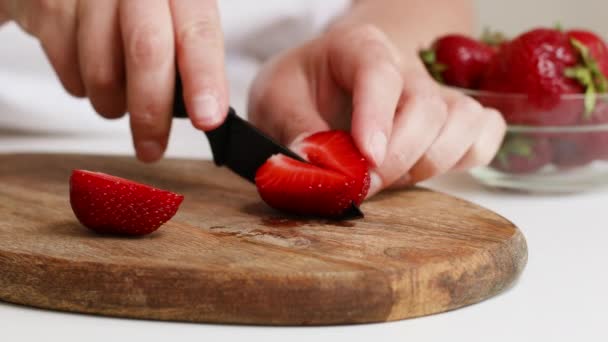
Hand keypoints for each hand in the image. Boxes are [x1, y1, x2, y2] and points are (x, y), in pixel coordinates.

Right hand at [1, 0, 227, 161]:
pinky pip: (67, 69)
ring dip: (113, 103)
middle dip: (152, 111)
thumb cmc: (130, 4)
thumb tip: (204, 110)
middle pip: (147, 51)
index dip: (204, 79)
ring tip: (117, 93)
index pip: (198, 31)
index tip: (207, 118)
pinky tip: (87, 64)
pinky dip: (82, 85)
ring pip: (103, 71)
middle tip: (152, 148)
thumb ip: (188, 53)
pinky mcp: (45, 5)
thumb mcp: (171, 15)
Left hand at [248, 25, 505, 196]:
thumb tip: (322, 168)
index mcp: (358, 46)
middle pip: (426, 107)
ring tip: (390, 177)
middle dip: (397, 158)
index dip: (376, 118)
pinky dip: (465, 159)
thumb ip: (294, 129)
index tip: (365, 159)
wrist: (322, 84)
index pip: (380, 73)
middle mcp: (404, 66)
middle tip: (362, 185)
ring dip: (431, 162)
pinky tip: (424, 168)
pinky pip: (485, 136)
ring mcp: (433, 92)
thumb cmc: (300, 88)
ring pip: (465, 122)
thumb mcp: (275, 100)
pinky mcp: (450, 119)